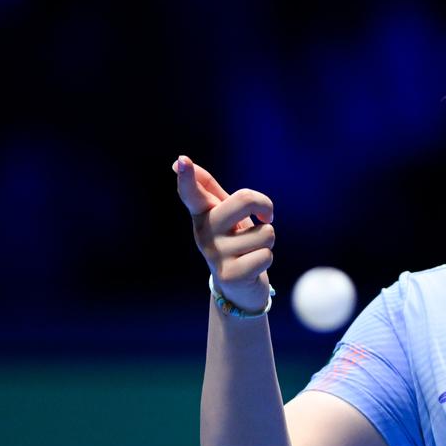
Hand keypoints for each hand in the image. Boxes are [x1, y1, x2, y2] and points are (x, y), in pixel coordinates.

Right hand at [173, 155, 274, 310]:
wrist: (238, 286)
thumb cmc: (232, 239)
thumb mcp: (221, 212)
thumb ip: (205, 187)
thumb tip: (178, 160)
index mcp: (204, 213)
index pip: (192, 193)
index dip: (186, 177)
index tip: (181, 162)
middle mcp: (204, 232)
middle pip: (244, 199)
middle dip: (264, 206)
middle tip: (264, 217)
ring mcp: (214, 254)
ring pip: (265, 231)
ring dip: (267, 240)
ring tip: (251, 249)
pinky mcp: (229, 274)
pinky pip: (266, 255)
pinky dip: (266, 258)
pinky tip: (251, 266)